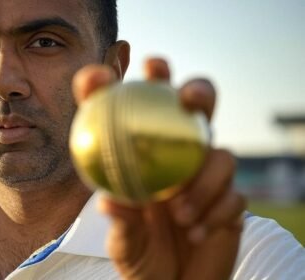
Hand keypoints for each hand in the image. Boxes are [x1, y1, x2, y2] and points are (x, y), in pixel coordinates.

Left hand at [72, 58, 245, 279]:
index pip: (140, 107)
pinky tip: (195, 233)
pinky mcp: (232, 202)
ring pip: (223, 154)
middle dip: (198, 91)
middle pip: (199, 107)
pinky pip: (234, 197)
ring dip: (203, 182)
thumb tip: (109, 201)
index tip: (101, 78)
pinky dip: (215, 213)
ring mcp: (209, 176)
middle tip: (187, 98)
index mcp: (149, 153)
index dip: (122, 87)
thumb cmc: (140, 251)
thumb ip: (120, 220)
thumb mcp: (121, 239)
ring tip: (178, 214)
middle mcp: (181, 155)